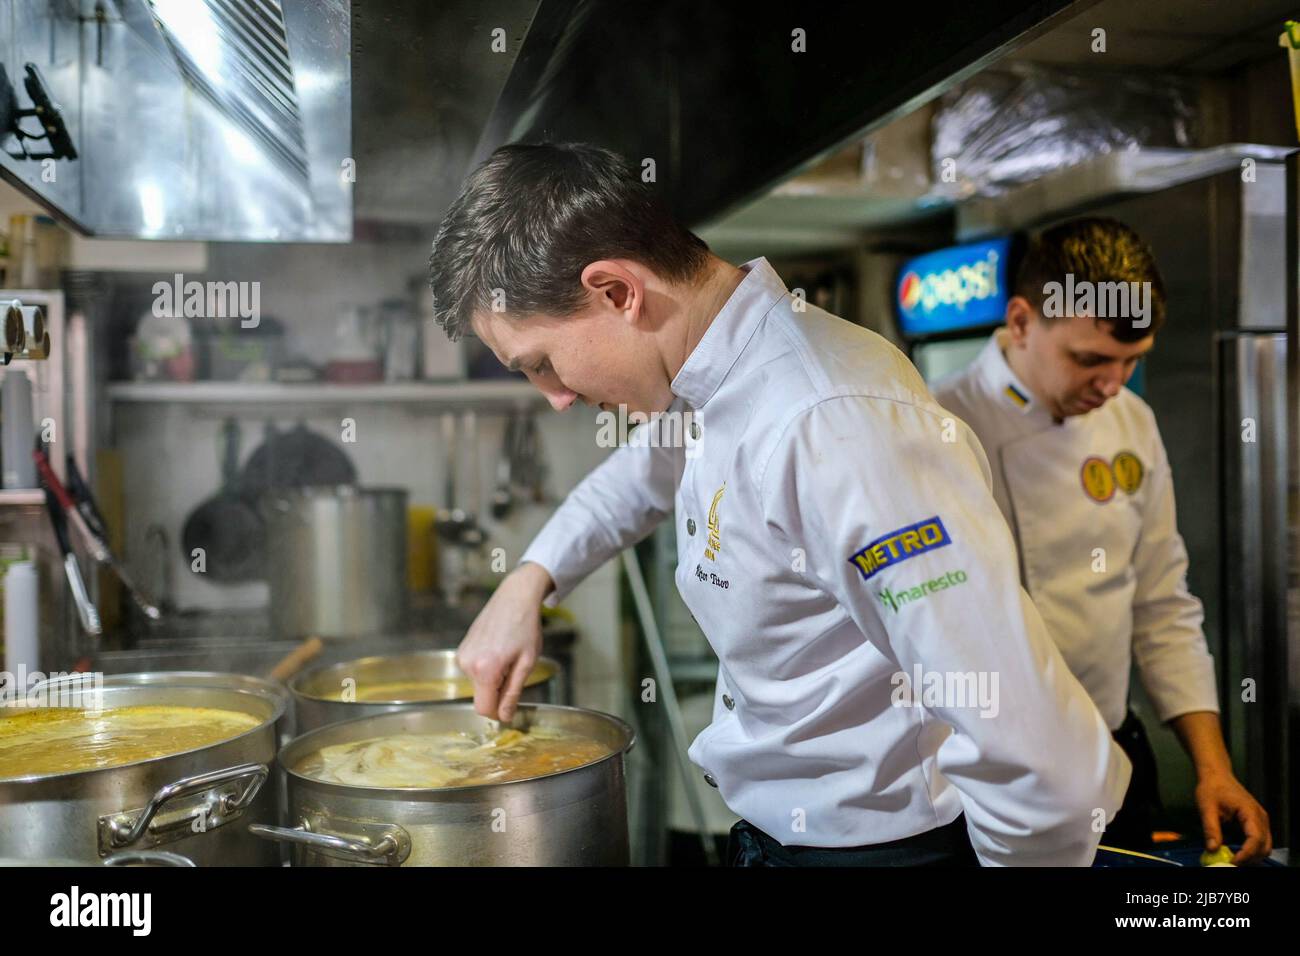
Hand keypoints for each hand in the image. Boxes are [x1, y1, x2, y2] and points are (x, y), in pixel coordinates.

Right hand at [455, 562, 552, 721]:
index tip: (511, 704)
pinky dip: (486, 668)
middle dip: (498, 691)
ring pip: (478, 684)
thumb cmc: (525, 628)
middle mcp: (467, 664)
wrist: (514, 598)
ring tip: (506, 655)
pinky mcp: (461, 650)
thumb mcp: (526, 663)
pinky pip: (473, 671)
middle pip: (481, 697)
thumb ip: (513, 693)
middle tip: (514, 668)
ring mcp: (462, 656)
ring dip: (493, 678)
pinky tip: (497, 650)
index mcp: (485, 670)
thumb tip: (505, 717)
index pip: (484, 709)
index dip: (499, 712)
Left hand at [1195, 771, 1271, 864]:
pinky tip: (1236, 852)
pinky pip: (1260, 841)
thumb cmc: (1212, 788)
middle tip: (1231, 863)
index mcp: (1250, 812)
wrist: (1216, 775)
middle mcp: (1260, 817)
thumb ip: (1210, 829)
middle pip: (1264, 846)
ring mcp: (1261, 820)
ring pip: (1265, 846)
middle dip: (1249, 858)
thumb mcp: (1206, 808)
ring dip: (1251, 856)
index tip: (1232, 861)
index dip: (1245, 854)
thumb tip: (1212, 849)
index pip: (1255, 839)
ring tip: (1233, 859)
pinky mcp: (1257, 822)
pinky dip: (1252, 850)